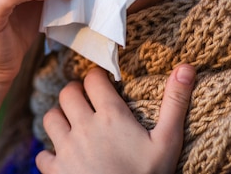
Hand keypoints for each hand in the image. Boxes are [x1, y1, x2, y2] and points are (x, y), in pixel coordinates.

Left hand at [36, 65, 194, 173]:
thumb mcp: (168, 142)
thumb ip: (175, 103)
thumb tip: (187, 67)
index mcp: (111, 115)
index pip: (93, 79)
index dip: (98, 77)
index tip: (104, 83)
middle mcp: (84, 127)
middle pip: (67, 93)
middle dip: (76, 92)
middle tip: (86, 100)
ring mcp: (67, 149)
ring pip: (50, 118)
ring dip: (60, 118)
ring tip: (73, 124)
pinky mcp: (56, 171)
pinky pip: (43, 154)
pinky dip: (50, 154)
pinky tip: (64, 157)